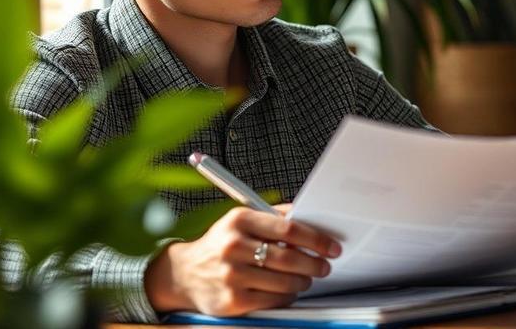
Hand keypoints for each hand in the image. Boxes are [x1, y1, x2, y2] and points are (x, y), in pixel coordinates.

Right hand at [144, 203, 340, 315]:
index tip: (331, 246)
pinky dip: (287, 296)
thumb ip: (273, 216)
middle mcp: (234, 246)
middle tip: (324, 265)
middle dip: (314, 263)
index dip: (316, 239)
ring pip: (284, 282)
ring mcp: (232, 275)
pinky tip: (289, 290)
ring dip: (303, 281)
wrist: (185, 274)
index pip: (289, 228)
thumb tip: (308, 214)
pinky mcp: (232, 301)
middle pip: (289, 258)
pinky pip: (273, 301)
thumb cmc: (220, 244)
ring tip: (307, 278)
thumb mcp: (240, 220)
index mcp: (239, 220)